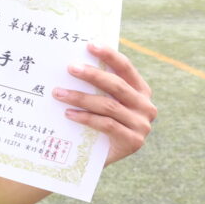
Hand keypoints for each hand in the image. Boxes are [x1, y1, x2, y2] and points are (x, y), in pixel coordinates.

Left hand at [53, 42, 155, 165]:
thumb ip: (97, 86)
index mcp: (141, 90)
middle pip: (116, 85)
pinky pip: (106, 124)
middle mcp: (146, 106)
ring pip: (108, 105)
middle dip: (92, 74)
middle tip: (70, 68)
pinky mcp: (133, 141)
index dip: (109, 55)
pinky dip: (85, 117)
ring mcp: (142, 125)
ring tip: (59, 93)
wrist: (100, 158)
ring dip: (81, 97)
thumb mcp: (101, 102)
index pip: (126, 68)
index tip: (90, 45)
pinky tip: (68, 113)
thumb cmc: (98, 123)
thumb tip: (73, 61)